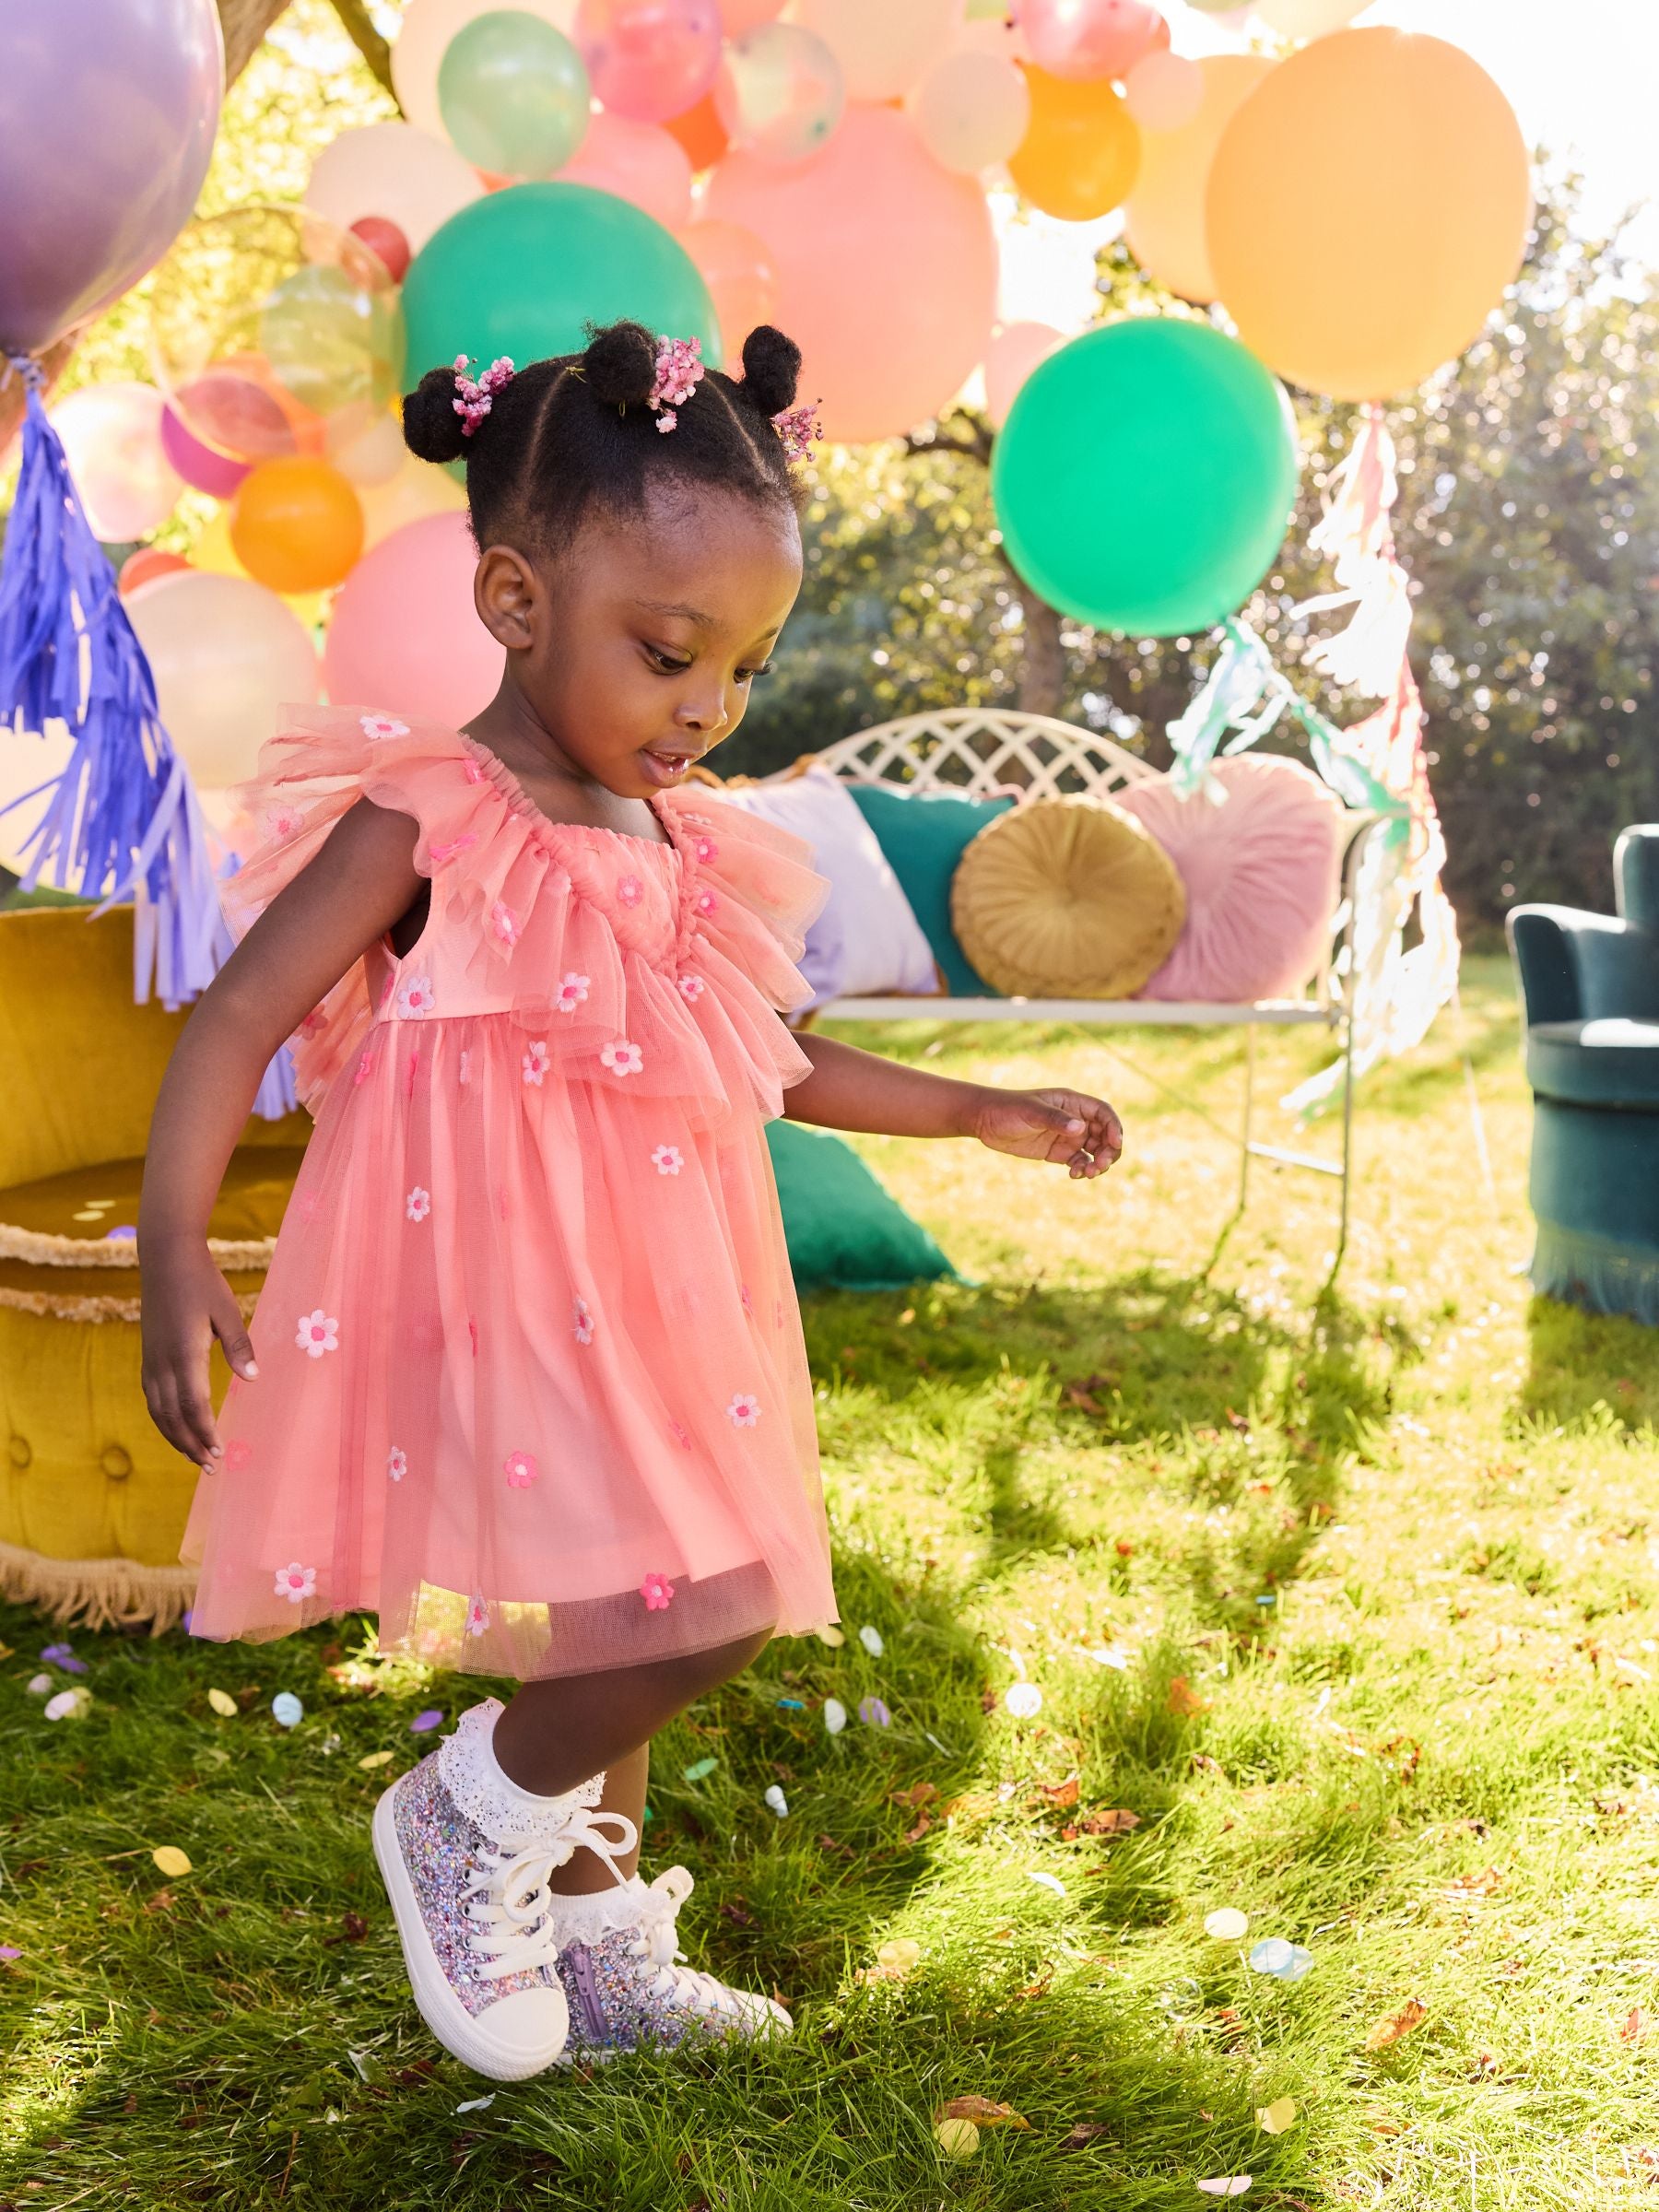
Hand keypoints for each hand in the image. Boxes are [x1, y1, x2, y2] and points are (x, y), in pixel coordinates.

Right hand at [139, 1239, 258, 1468]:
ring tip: (194, 1455)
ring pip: (158, 1411)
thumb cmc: (203, 1282)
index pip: (194, 1406)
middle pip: (173, 1416)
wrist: (166, 1258)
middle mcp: (162, 1362)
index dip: (205, 1432)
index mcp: (185, 1354)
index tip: (219, 1452)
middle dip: (190, 1444)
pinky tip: (176, 1426)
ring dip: (175, 1436)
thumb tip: (252, 1379)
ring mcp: (151, 1360)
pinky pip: (151, 1398)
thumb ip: (239, 1346)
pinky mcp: (148, 1356)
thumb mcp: (227, 1310)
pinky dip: (163, 1419)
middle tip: (209, 1466)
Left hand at [970, 1086, 1123, 1178]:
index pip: (1103, 1113)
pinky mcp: (1058, 1152)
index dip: (1114, 1127)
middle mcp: (1074, 1119)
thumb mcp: (1030, 1112)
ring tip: (1089, 1173)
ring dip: (1098, 1163)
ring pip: (1095, 1150)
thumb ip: (1054, 1119)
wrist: (985, 1121)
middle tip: (1100, 1165)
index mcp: (1072, 1103)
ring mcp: (1068, 1136)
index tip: (1115, 1144)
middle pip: (1104, 1134)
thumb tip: (1079, 1129)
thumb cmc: (1007, 1109)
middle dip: (1108, 1150)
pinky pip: (1079, 1161)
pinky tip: (1074, 1175)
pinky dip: (1082, 1169)